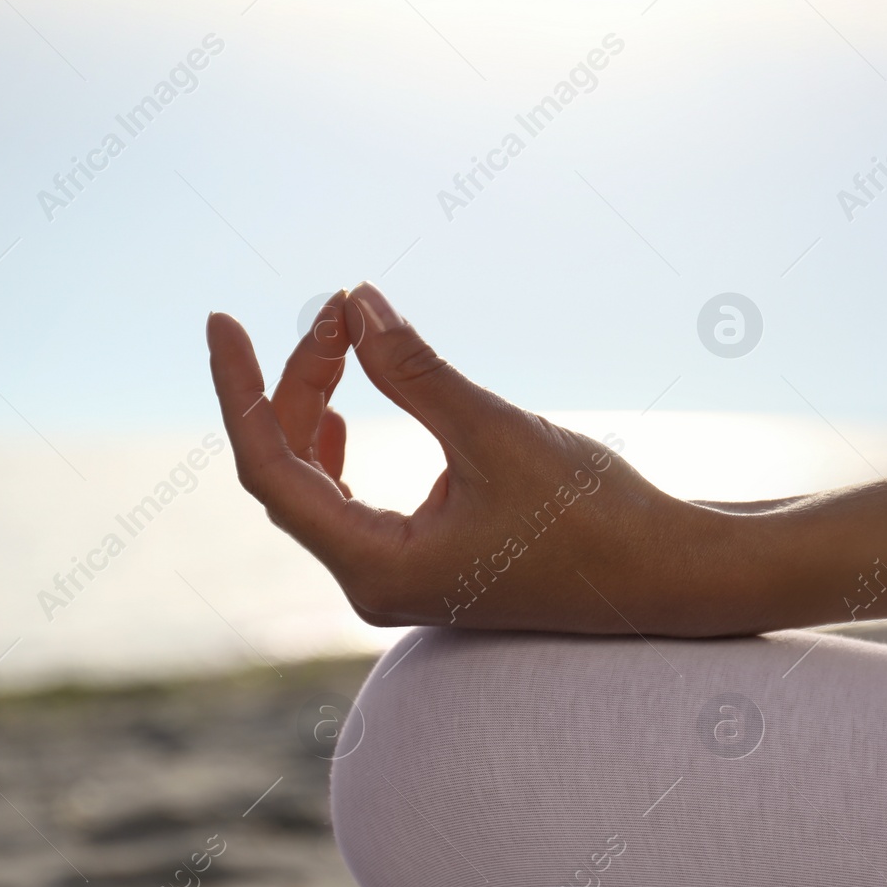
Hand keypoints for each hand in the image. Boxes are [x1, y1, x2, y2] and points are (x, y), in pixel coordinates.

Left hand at [205, 283, 752, 634]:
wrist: (664, 576)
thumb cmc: (591, 515)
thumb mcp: (495, 433)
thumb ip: (416, 372)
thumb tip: (356, 304)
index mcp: (376, 566)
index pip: (268, 470)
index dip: (240, 389)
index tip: (223, 320)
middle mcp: (373, 582)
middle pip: (291, 474)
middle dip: (299, 386)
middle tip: (337, 313)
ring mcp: (397, 578)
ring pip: (318, 487)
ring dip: (319, 412)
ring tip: (340, 343)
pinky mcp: (423, 565)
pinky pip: (348, 506)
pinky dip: (338, 451)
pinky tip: (340, 418)